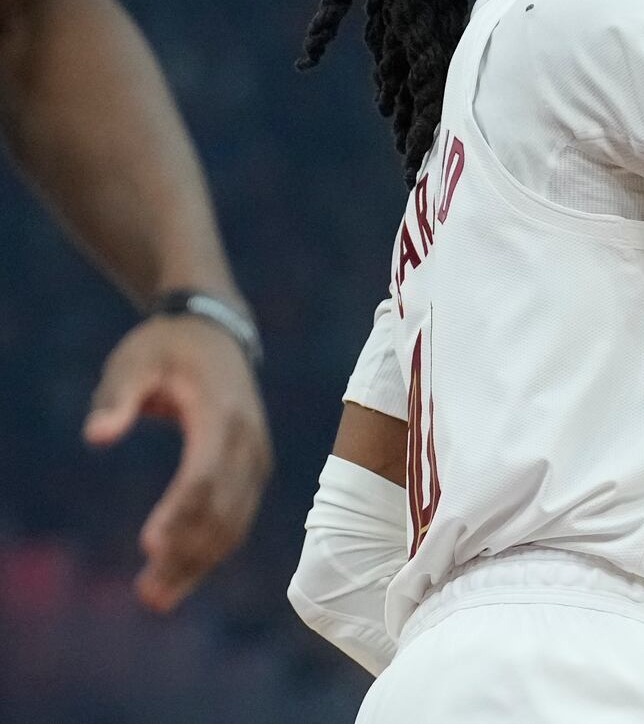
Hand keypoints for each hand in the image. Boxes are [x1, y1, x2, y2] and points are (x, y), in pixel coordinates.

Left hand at [83, 313, 271, 611]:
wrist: (218, 334)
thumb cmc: (167, 347)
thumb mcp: (133, 361)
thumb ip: (116, 397)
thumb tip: (97, 436)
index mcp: (223, 413)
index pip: (205, 474)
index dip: (180, 513)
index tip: (147, 547)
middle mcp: (250, 440)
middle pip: (223, 509)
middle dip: (187, 555)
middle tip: (146, 594)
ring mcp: (257, 457)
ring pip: (235, 522)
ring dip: (199, 563)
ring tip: (157, 598)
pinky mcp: (254, 470)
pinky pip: (238, 518)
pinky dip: (212, 551)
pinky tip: (182, 576)